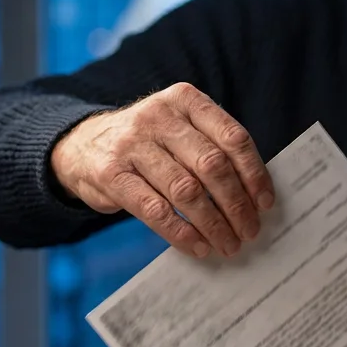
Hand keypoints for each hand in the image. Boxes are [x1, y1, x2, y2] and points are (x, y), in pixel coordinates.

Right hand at [50, 82, 274, 257]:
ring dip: (213, 223)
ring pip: (186, 190)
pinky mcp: (111, 174)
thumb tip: (255, 196)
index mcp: (185, 100)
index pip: (232, 137)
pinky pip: (155, 209)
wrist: (81, 145)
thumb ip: (211, 147)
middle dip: (236, 204)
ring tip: (228, 243)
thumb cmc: (148, 144)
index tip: (265, 203)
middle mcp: (158, 116)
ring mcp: (132, 144)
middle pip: (212, 165)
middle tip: (250, 230)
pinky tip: (198, 246)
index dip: (254, 173)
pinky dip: (182, 232)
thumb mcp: (179, 128)